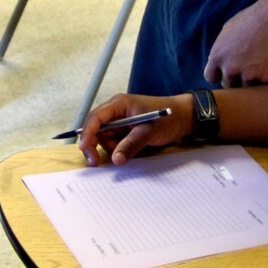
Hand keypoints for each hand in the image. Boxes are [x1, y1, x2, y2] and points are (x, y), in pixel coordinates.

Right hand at [79, 92, 193, 165]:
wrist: (183, 118)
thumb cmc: (168, 118)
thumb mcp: (148, 131)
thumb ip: (130, 145)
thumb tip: (115, 159)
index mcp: (119, 104)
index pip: (96, 117)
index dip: (87, 132)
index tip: (84, 147)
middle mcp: (116, 112)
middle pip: (96, 130)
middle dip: (94, 145)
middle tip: (94, 162)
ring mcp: (120, 122)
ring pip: (105, 140)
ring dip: (112, 149)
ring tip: (131, 149)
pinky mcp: (125, 132)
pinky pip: (115, 143)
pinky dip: (119, 150)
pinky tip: (128, 151)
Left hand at [205, 0, 267, 86]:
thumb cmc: (251, 19)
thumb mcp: (227, 30)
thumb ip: (220, 48)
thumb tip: (216, 60)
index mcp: (217, 56)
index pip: (210, 77)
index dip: (219, 74)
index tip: (225, 71)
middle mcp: (230, 69)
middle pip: (228, 85)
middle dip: (235, 78)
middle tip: (245, 67)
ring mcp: (249, 76)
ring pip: (246, 87)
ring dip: (251, 79)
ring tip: (259, 64)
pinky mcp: (266, 79)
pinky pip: (264, 84)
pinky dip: (267, 76)